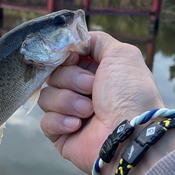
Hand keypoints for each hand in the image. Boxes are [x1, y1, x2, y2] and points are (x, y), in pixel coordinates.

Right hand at [39, 31, 164, 174]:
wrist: (130, 134)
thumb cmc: (130, 94)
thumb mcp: (122, 54)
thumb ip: (97, 40)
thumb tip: (76, 40)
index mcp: (94, 72)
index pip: (63, 57)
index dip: (65, 56)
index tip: (74, 58)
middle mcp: (81, 91)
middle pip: (53, 75)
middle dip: (71, 79)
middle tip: (91, 88)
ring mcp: (70, 113)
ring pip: (46, 97)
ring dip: (68, 102)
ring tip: (89, 112)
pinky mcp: (61, 134)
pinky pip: (45, 121)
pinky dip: (61, 121)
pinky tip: (78, 126)